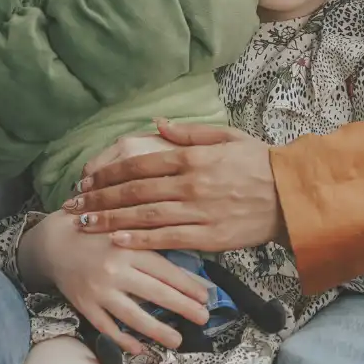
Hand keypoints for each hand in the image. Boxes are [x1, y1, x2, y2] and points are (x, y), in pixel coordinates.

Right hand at [20, 209, 213, 355]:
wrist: (54, 242)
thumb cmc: (96, 232)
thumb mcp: (123, 227)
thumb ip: (149, 239)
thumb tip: (183, 256)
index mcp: (128, 247)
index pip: (164, 269)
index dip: (187, 284)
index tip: (205, 296)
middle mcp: (115, 269)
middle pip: (155, 293)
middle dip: (183, 307)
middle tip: (203, 318)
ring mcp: (99, 290)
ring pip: (132, 315)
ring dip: (157, 330)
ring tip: (177, 339)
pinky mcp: (84, 305)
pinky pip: (106, 326)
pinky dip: (122, 338)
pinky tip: (139, 348)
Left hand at [67, 120, 282, 252]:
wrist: (291, 195)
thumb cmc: (259, 163)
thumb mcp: (227, 136)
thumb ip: (189, 132)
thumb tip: (157, 123)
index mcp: (192, 157)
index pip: (139, 164)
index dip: (108, 173)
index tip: (86, 180)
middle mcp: (190, 183)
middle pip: (134, 191)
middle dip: (99, 198)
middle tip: (72, 205)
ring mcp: (198, 211)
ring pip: (144, 216)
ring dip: (110, 220)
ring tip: (84, 224)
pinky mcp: (208, 236)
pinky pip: (167, 238)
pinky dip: (139, 240)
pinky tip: (116, 241)